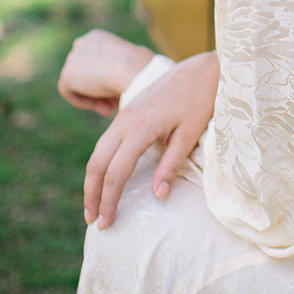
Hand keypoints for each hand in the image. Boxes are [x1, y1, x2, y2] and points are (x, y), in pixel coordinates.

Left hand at [58, 29, 154, 116]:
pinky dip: (83, 102)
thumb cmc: (138, 67)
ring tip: (111, 107)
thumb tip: (113, 85)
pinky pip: (69, 92)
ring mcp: (73, 58)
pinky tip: (102, 105)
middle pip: (85, 72)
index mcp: (97, 38)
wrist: (131, 68)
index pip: (94, 61)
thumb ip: (116, 71)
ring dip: (94, 98)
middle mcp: (83, 43)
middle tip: (114, 104)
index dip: (105, 79)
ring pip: (78, 84)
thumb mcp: (129, 65)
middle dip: (98, 89)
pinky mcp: (67, 74)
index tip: (117, 92)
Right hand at [83, 50, 219, 228]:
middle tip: (94, 221)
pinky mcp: (127, 112)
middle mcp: (125, 121)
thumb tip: (158, 196)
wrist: (201, 70)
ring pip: (97, 152)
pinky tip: (106, 178)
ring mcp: (123, 114)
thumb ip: (171, 166)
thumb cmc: (199, 102)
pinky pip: (106, 142)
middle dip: (92, 194)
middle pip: (97, 163)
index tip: (106, 223)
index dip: (109, 200)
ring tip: (95, 205)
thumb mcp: (189, 135)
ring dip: (93, 180)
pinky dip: (100, 163)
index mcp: (140, 127)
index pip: (116, 172)